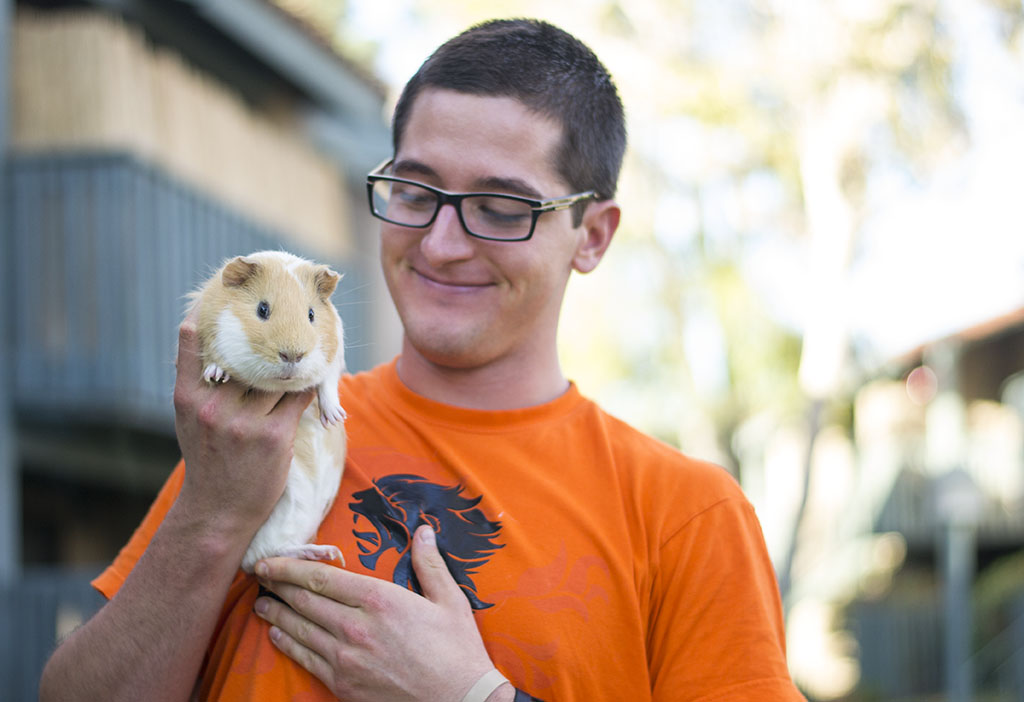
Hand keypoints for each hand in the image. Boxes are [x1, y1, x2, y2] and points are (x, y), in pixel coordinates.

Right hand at [172, 310, 312, 535]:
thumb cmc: (206, 460)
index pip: (196, 347)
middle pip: (246, 358)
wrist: (217, 512)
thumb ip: (197, 381)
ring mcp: (244, 422)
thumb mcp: (188, 418)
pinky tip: (314, 374)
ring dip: (290, 362)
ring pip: (275, 376)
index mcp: (188, 398)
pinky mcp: (274, 436)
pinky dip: (306, 385)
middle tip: (282, 312)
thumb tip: (203, 339)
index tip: (221, 294)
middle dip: (263, 339)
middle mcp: (213, 408)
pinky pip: (297, 397)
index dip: (209, 318)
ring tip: (304, 343)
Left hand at [253, 525, 502, 700]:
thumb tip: (424, 531)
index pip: (322, 578)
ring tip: (261, 602)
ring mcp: (347, 659)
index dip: (290, 567)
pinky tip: (276, 634)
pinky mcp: (344, 685)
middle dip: (277, 585)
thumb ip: (430, 563)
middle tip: (259, 575)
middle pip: (304, 601)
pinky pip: (306, 659)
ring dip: (276, 613)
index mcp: (380, 600)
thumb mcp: (450, 600)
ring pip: (299, 629)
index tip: (270, 560)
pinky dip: (287, 644)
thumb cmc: (458, 650)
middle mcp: (356, 627)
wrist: (460, 701)